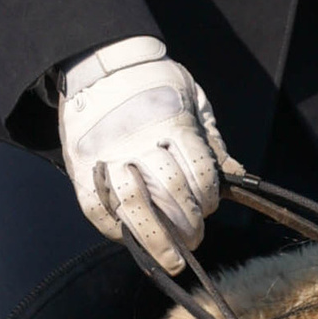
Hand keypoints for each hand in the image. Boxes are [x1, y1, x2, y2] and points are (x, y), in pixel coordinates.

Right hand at [57, 37, 233, 268]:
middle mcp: (138, 141)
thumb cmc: (153, 82)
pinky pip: (99, 209)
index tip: (209, 209)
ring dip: (157, 239)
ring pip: (135, 207)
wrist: (98, 61)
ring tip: (171, 257)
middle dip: (187, 225)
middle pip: (168, 194)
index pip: (198, 173)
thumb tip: (236, 175)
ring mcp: (107, 156)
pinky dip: (117, 230)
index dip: (207, 198)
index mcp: (171, 123)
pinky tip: (133, 238)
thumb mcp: (191, 98)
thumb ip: (211, 139)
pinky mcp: (82, 168)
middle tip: (194, 240)